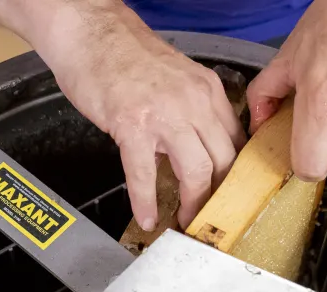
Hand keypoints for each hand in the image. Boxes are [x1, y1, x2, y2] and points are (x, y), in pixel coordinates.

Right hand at [44, 5, 245, 229]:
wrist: (91, 33)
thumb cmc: (124, 55)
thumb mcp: (176, 78)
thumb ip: (189, 111)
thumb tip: (187, 148)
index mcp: (207, 91)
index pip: (235, 140)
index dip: (233, 175)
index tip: (227, 195)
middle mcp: (194, 102)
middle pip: (223, 161)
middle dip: (219, 196)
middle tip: (209, 216)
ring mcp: (165, 114)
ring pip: (196, 170)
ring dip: (193, 203)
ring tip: (184, 222)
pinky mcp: (132, 126)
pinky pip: (144, 174)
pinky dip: (146, 201)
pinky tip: (147, 218)